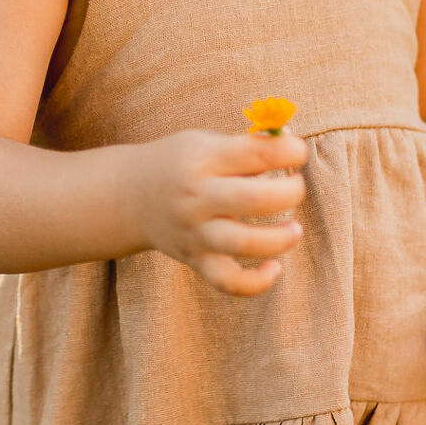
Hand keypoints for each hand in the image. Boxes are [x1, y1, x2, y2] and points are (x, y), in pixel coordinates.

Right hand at [129, 128, 307, 296]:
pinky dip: (256, 282)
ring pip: (244, 244)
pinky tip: (274, 268)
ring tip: (294, 229)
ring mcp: (195, 232)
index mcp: (202, 158)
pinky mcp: (196, 260)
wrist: (129, 196)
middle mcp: (196, 196)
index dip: (290, 151)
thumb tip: (292, 150)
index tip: (296, 151)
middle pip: (254, 199)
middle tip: (295, 186)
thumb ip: (246, 147)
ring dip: (280, 239)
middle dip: (290, 192)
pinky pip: (228, 282)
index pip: (256, 153)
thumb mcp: (205, 142)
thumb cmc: (180, 163)